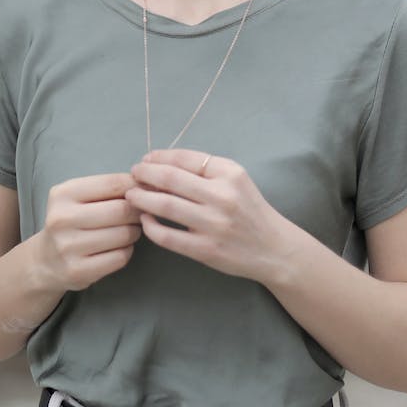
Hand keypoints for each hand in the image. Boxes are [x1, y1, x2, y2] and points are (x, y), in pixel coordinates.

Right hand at [30, 173, 141, 292]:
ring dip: (134, 232)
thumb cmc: (71, 222)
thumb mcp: (79, 197)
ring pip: (124, 234)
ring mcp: (68, 247)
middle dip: (137, 211)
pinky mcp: (78, 270)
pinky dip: (127, 251)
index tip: (145, 190)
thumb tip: (146, 182)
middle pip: (122, 210)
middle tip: (139, 214)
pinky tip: (118, 248)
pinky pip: (121, 257)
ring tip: (127, 230)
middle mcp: (62, 219)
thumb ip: (108, 188)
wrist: (46, 260)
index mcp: (63, 194)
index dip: (136, 186)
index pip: (113, 183)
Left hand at [125, 149, 306, 284]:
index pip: (185, 158)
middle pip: (170, 179)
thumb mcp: (237, 180)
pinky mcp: (206, 250)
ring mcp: (214, 224)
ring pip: (165, 206)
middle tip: (132, 174)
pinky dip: (150, 227)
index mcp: (230, 174)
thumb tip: (162, 163)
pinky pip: (167, 237)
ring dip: (142, 198)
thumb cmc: (250, 210)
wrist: (274, 249)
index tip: (146, 160)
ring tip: (131, 195)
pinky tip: (145, 220)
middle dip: (144, 174)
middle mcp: (222, 196)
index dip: (159, 157)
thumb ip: (206, 170)